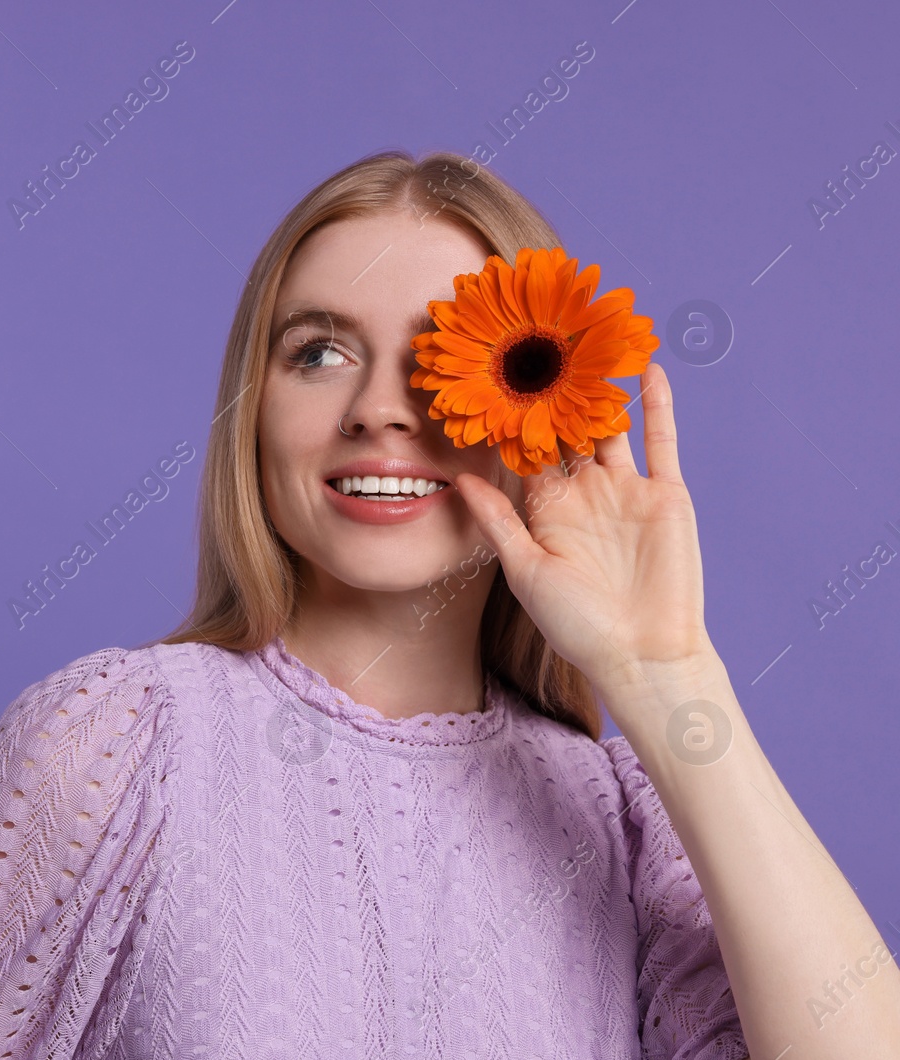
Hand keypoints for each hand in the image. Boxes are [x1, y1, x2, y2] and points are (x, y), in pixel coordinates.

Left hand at [452, 362, 714, 701]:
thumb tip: (458, 476)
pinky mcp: (665, 494)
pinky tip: (646, 367)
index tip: (486, 376)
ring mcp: (625, 490)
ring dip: (602, 387)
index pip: (525, 451)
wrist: (642, 654)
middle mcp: (584, 493)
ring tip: (587, 340)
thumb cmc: (575, 624)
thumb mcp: (523, 570)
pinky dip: (655, 405)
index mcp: (546, 509)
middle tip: (535, 341)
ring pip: (611, 426)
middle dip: (554, 392)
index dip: (510, 418)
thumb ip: (496, 520)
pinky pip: (661, 440)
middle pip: (567, 429)